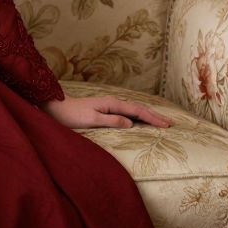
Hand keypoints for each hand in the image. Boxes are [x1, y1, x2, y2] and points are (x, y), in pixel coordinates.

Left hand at [38, 93, 172, 129]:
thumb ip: (111, 121)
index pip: (137, 111)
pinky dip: (137, 116)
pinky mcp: (105, 110)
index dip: (152, 118)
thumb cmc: (72, 116)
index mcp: (111, 104)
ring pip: (133, 110)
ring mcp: (109, 106)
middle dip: (154, 115)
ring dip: (147, 115)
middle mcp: (112, 102)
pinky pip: (126, 113)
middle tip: (170, 124)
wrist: (56, 109)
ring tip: (160, 122)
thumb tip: (131, 123)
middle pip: (138, 108)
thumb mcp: (92, 120)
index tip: (167, 125)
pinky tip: (139, 120)